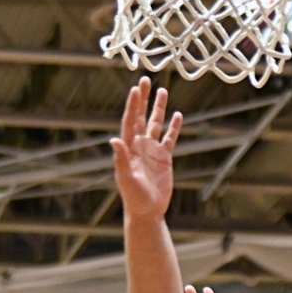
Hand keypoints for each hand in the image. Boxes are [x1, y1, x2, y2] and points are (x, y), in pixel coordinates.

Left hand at [112, 77, 181, 221]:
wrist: (147, 211)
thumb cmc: (134, 197)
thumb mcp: (126, 178)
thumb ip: (121, 158)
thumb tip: (114, 139)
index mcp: (129, 148)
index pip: (131, 121)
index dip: (132, 105)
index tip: (135, 88)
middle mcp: (139, 146)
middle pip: (141, 117)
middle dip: (143, 99)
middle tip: (145, 80)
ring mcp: (152, 151)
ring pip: (156, 124)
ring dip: (158, 108)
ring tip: (162, 90)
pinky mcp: (164, 158)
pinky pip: (169, 138)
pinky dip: (174, 127)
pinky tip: (178, 115)